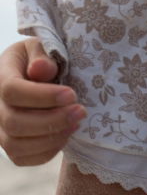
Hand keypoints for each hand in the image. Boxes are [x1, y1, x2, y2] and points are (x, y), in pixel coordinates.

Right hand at [0, 39, 84, 165]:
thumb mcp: (40, 46)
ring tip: (76, 123)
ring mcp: (0, 129)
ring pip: (16, 145)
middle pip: (14, 122)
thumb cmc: (38, 58)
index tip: (71, 94)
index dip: (42, 96)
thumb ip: (42, 55)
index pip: (13, 91)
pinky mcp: (10, 144)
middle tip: (80, 111)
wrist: (32, 73)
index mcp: (2, 77)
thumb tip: (41, 69)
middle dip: (51, 120)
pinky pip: (22, 158)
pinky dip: (46, 152)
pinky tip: (66, 134)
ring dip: (50, 138)